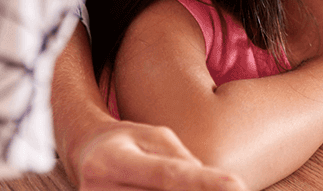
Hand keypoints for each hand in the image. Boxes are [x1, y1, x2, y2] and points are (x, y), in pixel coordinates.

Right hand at [63, 119, 245, 190]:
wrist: (85, 154)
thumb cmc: (129, 141)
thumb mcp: (156, 137)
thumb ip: (181, 161)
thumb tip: (210, 184)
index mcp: (113, 160)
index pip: (168, 175)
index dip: (205, 182)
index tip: (238, 185)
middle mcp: (99, 188)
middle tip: (232, 189)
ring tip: (211, 187)